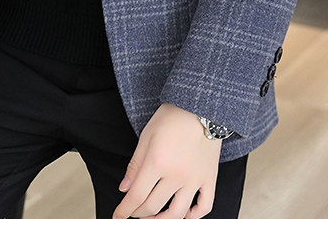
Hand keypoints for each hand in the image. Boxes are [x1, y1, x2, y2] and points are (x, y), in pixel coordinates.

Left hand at [112, 102, 221, 218]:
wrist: (200, 105)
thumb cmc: (172, 117)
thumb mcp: (146, 136)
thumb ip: (135, 165)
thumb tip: (124, 189)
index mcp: (157, 162)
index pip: (136, 196)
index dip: (124, 210)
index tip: (118, 216)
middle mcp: (176, 175)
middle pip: (153, 207)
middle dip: (138, 213)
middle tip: (133, 212)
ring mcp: (194, 178)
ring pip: (178, 213)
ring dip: (162, 221)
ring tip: (153, 219)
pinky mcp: (209, 178)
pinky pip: (205, 206)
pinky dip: (194, 216)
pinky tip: (184, 215)